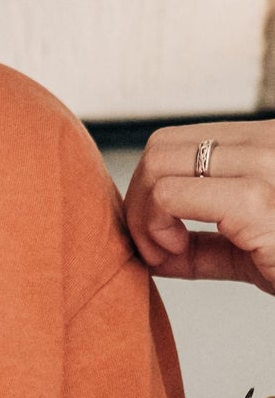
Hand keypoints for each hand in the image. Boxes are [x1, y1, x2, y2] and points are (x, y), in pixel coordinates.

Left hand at [124, 120, 274, 294]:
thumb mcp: (247, 250)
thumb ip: (202, 247)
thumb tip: (147, 253)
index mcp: (264, 145)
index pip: (174, 143)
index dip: (148, 189)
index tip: (160, 235)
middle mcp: (266, 142)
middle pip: (158, 148)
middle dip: (136, 202)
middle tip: (155, 246)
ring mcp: (264, 165)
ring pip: (157, 167)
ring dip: (142, 218)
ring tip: (167, 252)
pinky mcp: (257, 198)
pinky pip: (170, 197)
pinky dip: (154, 230)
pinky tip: (173, 255)